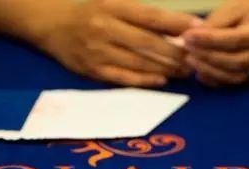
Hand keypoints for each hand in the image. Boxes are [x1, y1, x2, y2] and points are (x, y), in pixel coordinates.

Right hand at [43, 0, 201, 86]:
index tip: (197, 28)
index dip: (176, 23)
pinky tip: (161, 80)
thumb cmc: (89, 9)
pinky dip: (144, 80)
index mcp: (112, 6)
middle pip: (148, 43)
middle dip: (175, 52)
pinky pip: (123, 78)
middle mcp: (105, 28)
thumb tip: (177, 22)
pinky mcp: (92, 70)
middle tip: (196, 56)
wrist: (50, 23)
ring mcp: (98, 51)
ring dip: (165, 68)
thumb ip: (140, 10)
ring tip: (185, 70)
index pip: (150, 16)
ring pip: (138, 63)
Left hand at [181, 0, 248, 86]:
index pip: (235, 39)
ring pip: (235, 75)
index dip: (210, 41)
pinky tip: (201, 72)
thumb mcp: (234, 6)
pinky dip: (216, 79)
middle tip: (187, 50)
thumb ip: (215, 23)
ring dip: (209, 70)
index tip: (188, 37)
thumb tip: (191, 38)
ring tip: (191, 60)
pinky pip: (234, 81)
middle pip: (235, 60)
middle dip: (207, 57)